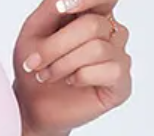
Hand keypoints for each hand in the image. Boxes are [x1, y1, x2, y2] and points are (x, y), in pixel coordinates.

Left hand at [13, 0, 131, 135]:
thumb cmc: (34, 68)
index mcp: (93, 15)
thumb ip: (51, 6)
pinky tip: (71, 83)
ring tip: (47, 76)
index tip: (62, 8)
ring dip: (63, 64)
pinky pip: (110, 70)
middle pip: (93, 26)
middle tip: (34, 63)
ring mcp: (119, 57)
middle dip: (56, 47)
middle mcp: (111, 33)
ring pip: (97, 48)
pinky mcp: (122, 83)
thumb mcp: (34, 31)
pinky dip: (82, 77)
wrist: (32, 107)